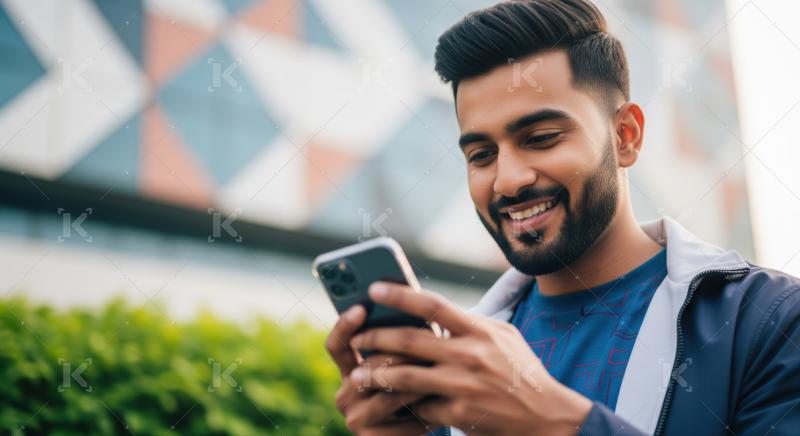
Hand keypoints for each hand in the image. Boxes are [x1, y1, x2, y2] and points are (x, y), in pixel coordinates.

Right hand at [325, 305, 429, 434]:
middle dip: (401, 353)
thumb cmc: (414, 390)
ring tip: (440, 370)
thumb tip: (414, 311)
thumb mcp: (403, 366)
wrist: (416, 431)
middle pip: (369, 367)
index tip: (361, 307)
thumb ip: (400, 344)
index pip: (337, 345)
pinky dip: (425, 410)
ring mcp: (355, 419)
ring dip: (417, 381)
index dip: (345, 325)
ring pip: (388, 393)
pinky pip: (402, 421)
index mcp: (348, 371)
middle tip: (427, 340)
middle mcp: (345, 395)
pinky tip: (445, 402)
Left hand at [347, 282, 592, 434]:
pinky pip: (421, 406)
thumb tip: (433, 310)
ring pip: (406, 377)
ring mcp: (464, 385)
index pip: (433, 305)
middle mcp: (471, 354)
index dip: (401, 294)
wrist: (547, 417)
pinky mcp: (460, 414)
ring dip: (376, 375)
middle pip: (411, 340)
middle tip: (356, 338)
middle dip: (375, 338)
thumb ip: (470, 323)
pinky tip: (393, 403)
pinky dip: (406, 404)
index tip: (375, 289)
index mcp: (480, 330)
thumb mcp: (504, 336)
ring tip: (356, 374)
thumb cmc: (522, 372)